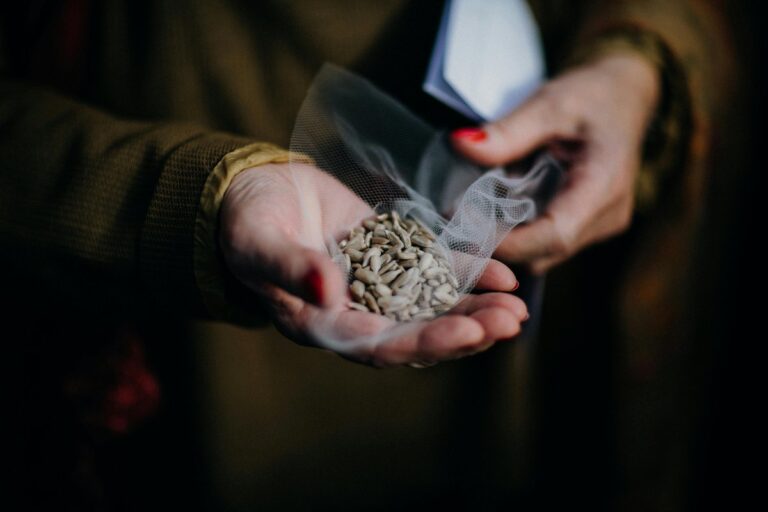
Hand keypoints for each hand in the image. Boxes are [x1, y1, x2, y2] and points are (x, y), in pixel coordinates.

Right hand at [219, 162, 527, 366]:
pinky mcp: (390, 254)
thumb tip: (329, 292)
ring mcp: (376, 284)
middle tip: (511, 321)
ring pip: (431, 304)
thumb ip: (291, 267)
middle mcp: (354, 313)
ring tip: (517, 305)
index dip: (423, 342)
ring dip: (474, 306)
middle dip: (465, 329)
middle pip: (416, 331)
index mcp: (320, 324)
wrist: (254, 193)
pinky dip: (465, 271)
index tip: (468, 334)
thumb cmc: (243, 224)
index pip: (377, 344)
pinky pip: (432, 268)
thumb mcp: (258, 243)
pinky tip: (501, 271)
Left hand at [452, 54, 659, 273]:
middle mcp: (607, 216)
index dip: (508, 242)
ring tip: (471, 212)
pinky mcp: (590, 227)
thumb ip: (507, 131)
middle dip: (497, 244)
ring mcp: (600, 226)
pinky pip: (548, 244)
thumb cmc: (593, 96)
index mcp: (604, 185)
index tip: (465, 228)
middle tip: (456, 217)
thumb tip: (460, 144)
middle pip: (544, 251)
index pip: (555, 235)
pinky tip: (495, 211)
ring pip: (544, 254)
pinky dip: (518, 233)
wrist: (626, 97)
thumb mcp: (547, 104)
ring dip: (505, 240)